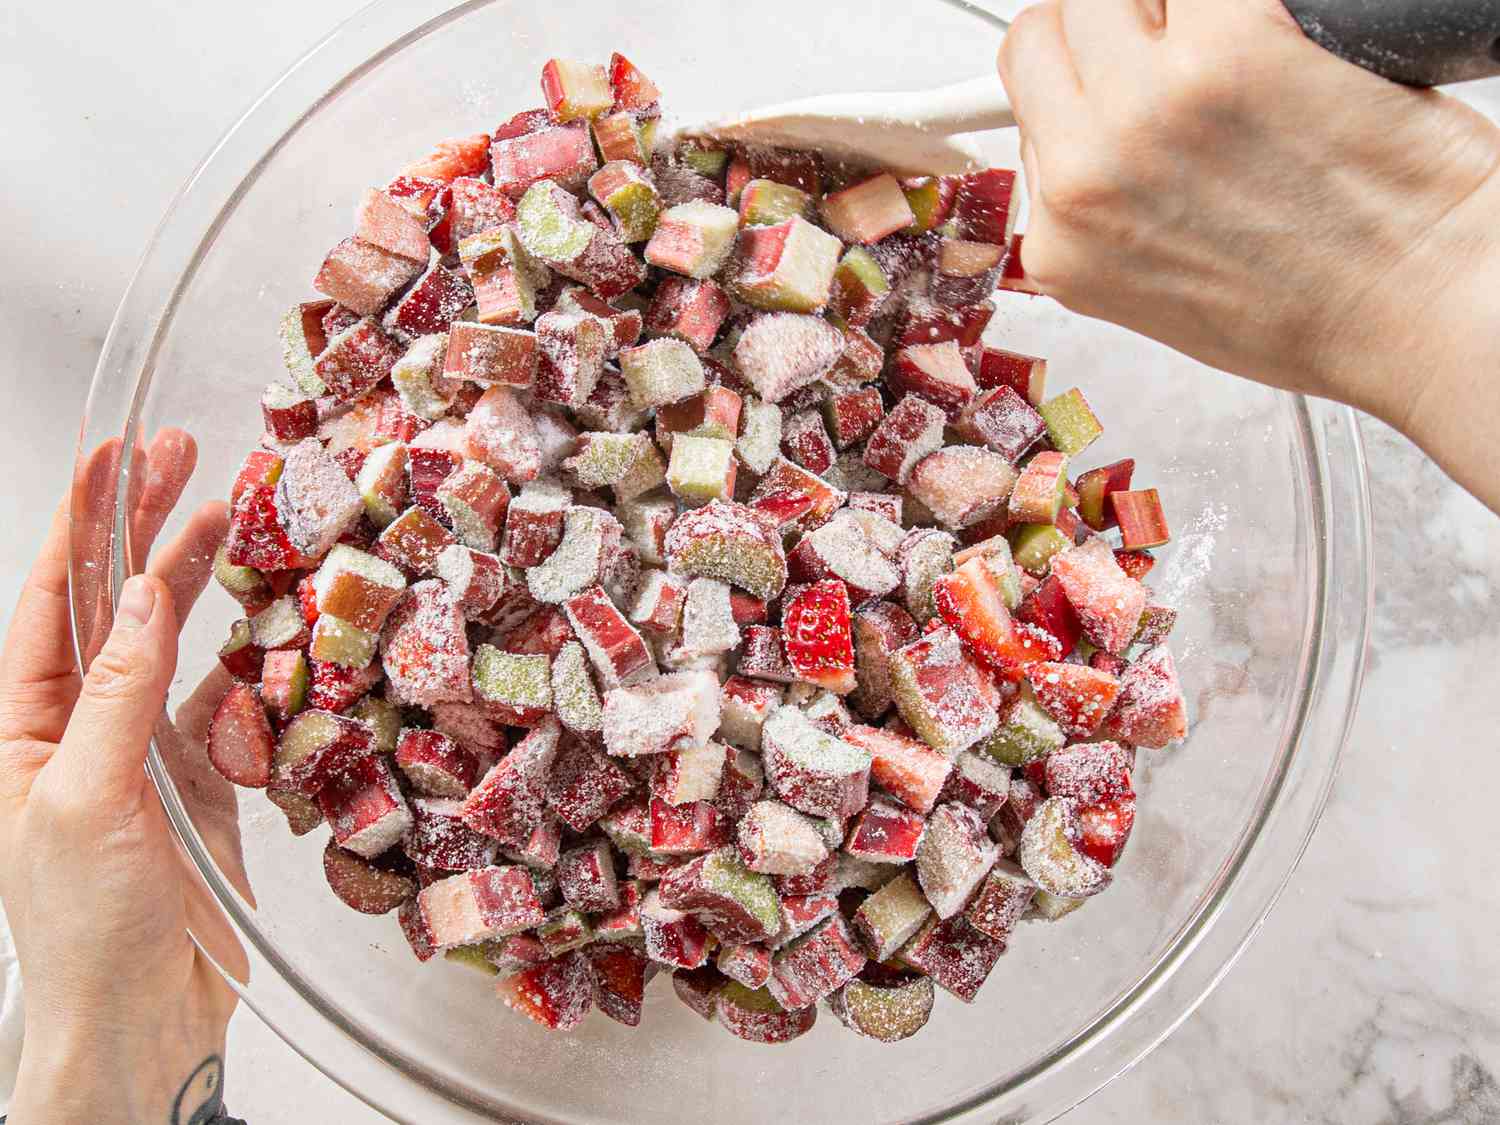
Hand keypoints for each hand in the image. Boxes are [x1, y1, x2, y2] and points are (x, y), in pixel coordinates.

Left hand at [0, 433, 244, 1124]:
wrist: (141, 1013)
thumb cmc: (82, 925)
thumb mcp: (82, 799)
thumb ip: (117, 694)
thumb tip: (148, 597)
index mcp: (25, 723)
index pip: (53, 600)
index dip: (80, 523)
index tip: (109, 457)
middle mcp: (82, 722)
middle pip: (114, 600)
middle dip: (140, 524)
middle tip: (179, 454)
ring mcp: (146, 745)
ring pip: (173, 638)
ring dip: (198, 576)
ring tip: (229, 512)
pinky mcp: (203, 777)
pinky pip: (228, 699)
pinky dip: (251, 659)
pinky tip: (268, 622)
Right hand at [997, 0, 1499, 508]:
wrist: (1426, 309)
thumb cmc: (1322, 311)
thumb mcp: (1157, 294)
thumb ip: (1100, 205)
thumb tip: (1088, 125)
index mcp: (1063, 240)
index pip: (1026, 104)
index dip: (1080, 80)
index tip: (1119, 76)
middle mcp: (1089, 173)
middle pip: (1047, 30)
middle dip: (1108, 32)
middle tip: (1175, 53)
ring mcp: (1155, 103)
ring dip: (1169, 7)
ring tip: (1231, 49)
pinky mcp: (1237, 42)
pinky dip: (1240, 4)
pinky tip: (1278, 37)